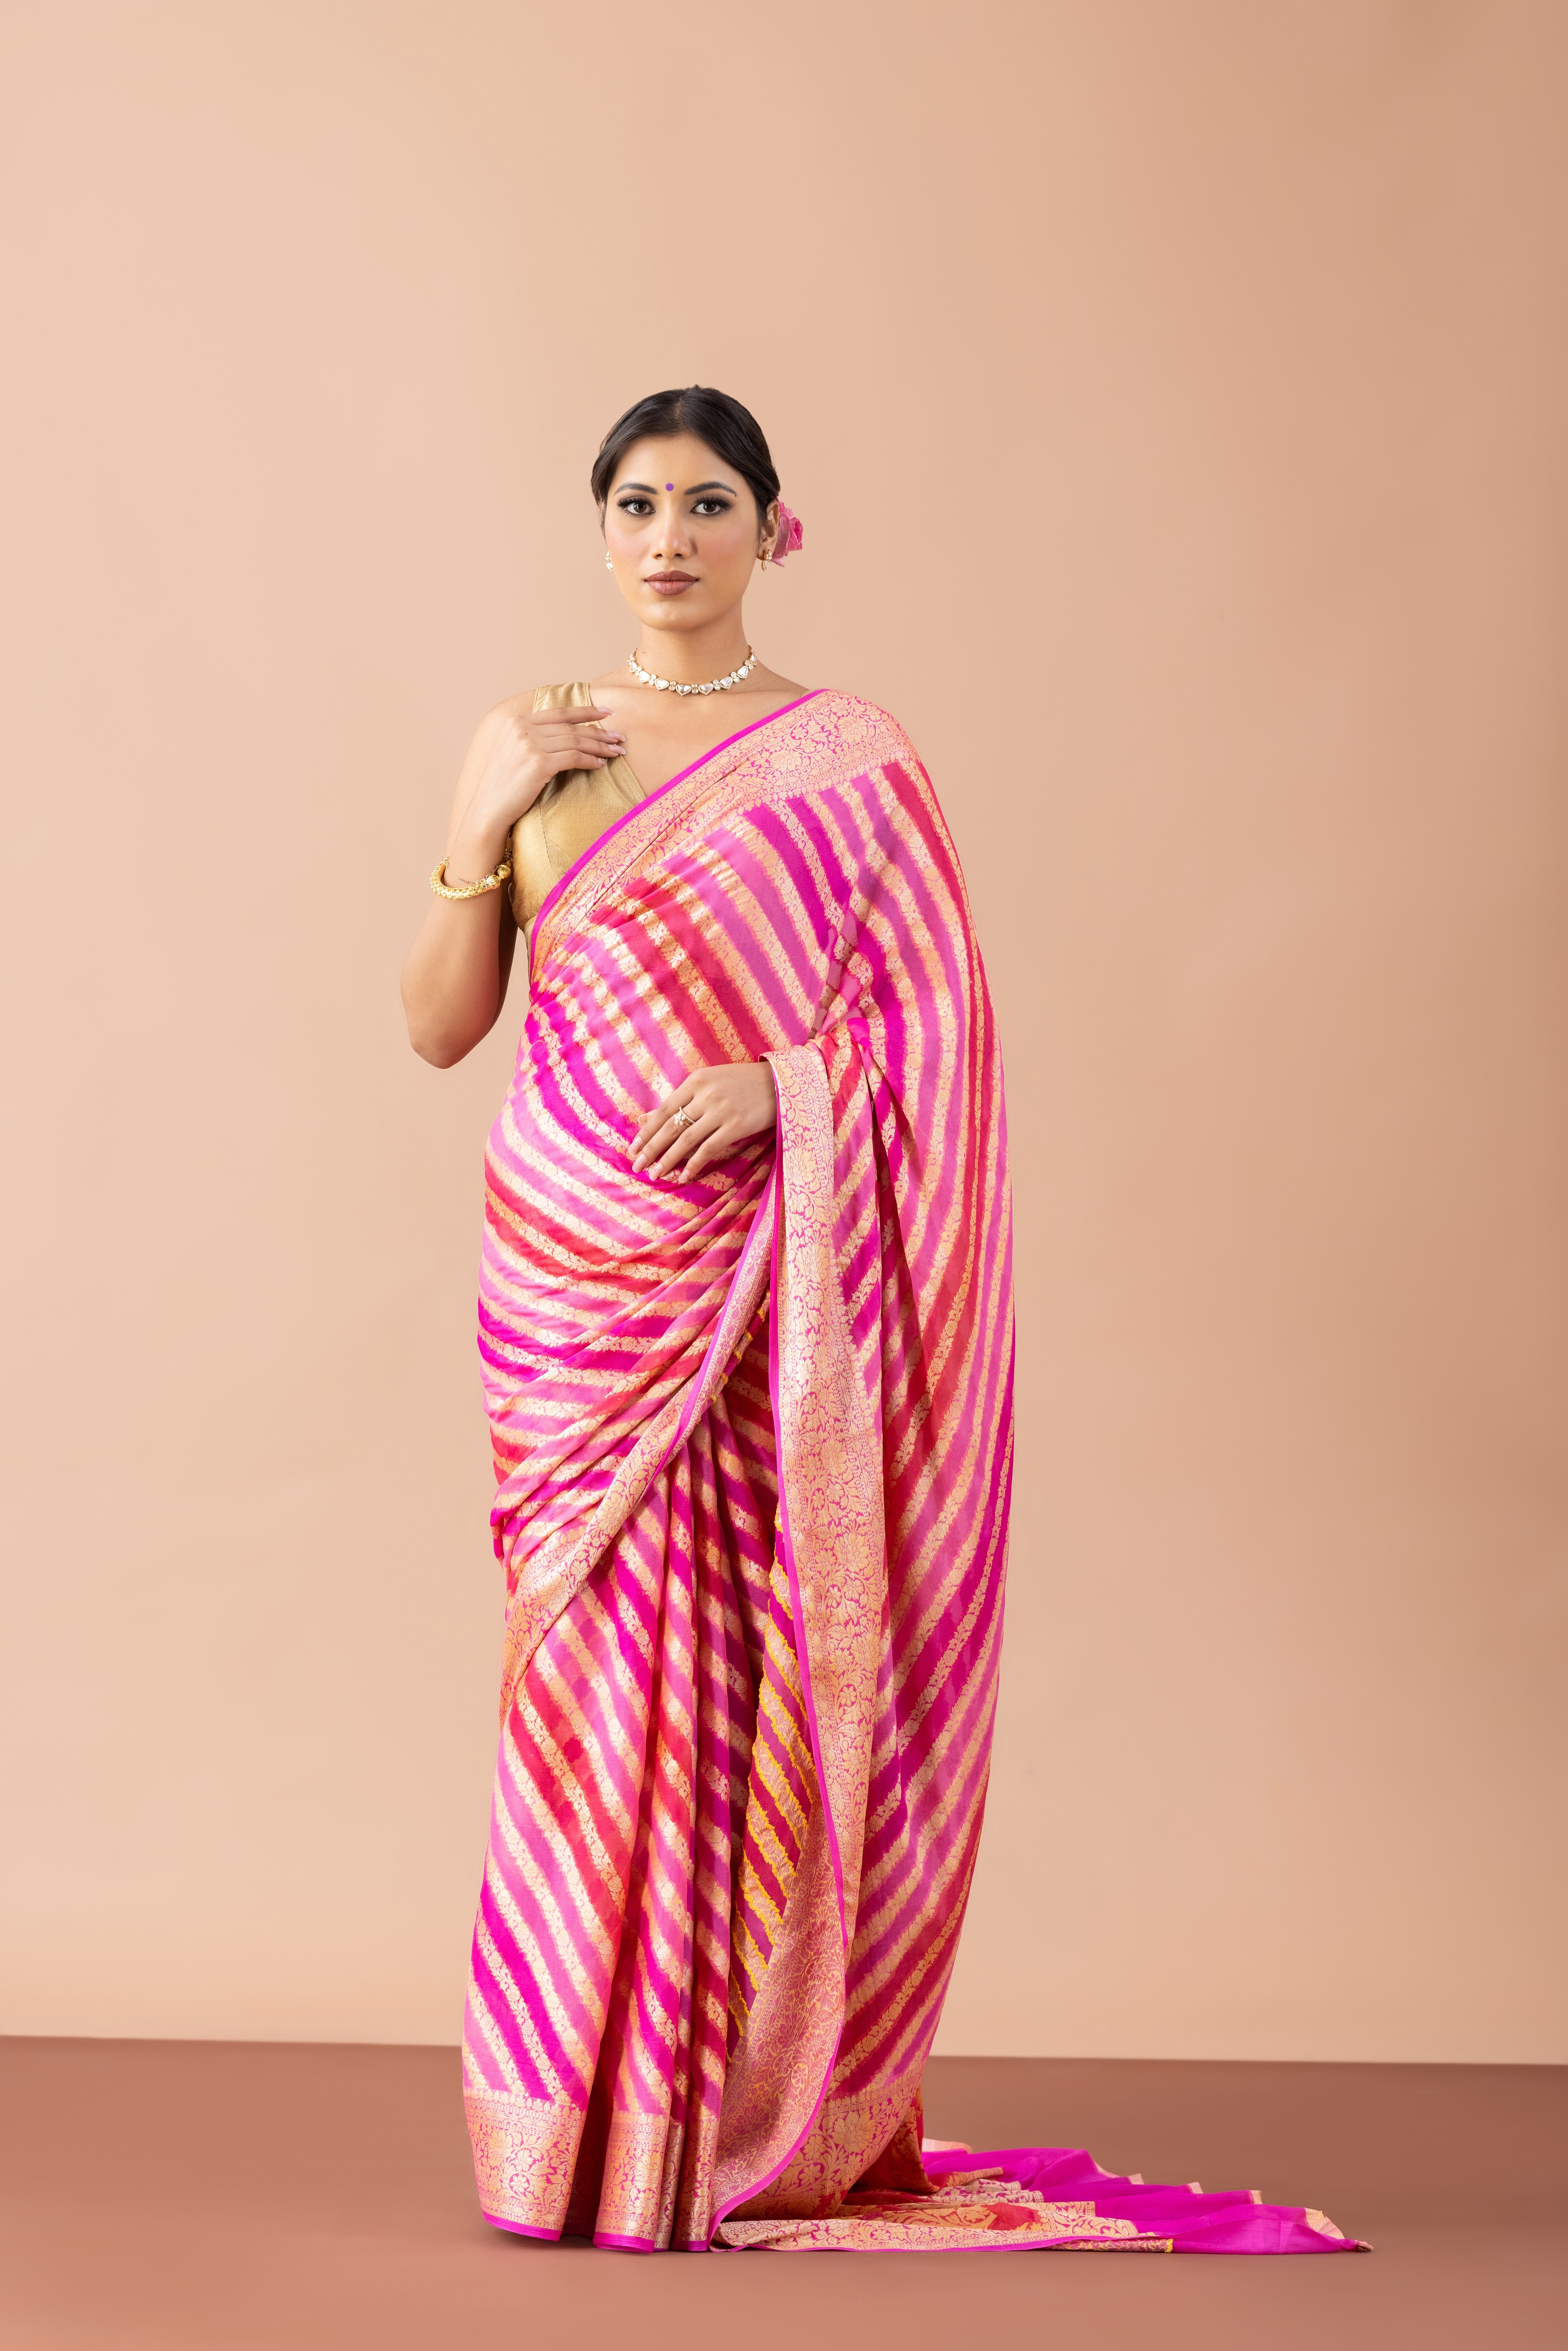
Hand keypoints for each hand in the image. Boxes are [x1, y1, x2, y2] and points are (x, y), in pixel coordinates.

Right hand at [446, 698, 626, 882]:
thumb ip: (533, 738)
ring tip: (617, 751)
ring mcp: (530, 745)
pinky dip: (589, 760)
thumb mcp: (514, 752)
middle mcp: (522, 728)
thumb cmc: (504, 786)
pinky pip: (573, 757)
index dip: (586, 711)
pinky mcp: (538, 763)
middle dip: (599, 731)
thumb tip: (566, 734)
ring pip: (575, 740)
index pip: (559, 712)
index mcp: (517, 722)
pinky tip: (600, 764)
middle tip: (620, 737)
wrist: (488, 809)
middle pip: (571, 727)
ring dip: (600, 746)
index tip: (607, 713)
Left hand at [631, 1062, 777, 1180]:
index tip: (632, 1149)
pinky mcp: (736, 1126)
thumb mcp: (707, 1084)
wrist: (779, 1083)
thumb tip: (642, 1118)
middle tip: (637, 1167)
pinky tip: (683, 1176)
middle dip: (650, 1149)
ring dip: (668, 1160)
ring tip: (655, 1175)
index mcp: (696, 1081)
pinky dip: (694, 1164)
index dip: (646, 1132)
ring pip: (686, 1140)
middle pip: (671, 1127)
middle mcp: (706, 1095)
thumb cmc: (740, 1084)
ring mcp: (721, 1111)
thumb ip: (678, 1102)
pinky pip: (708, 1149)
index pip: (664, 1110)